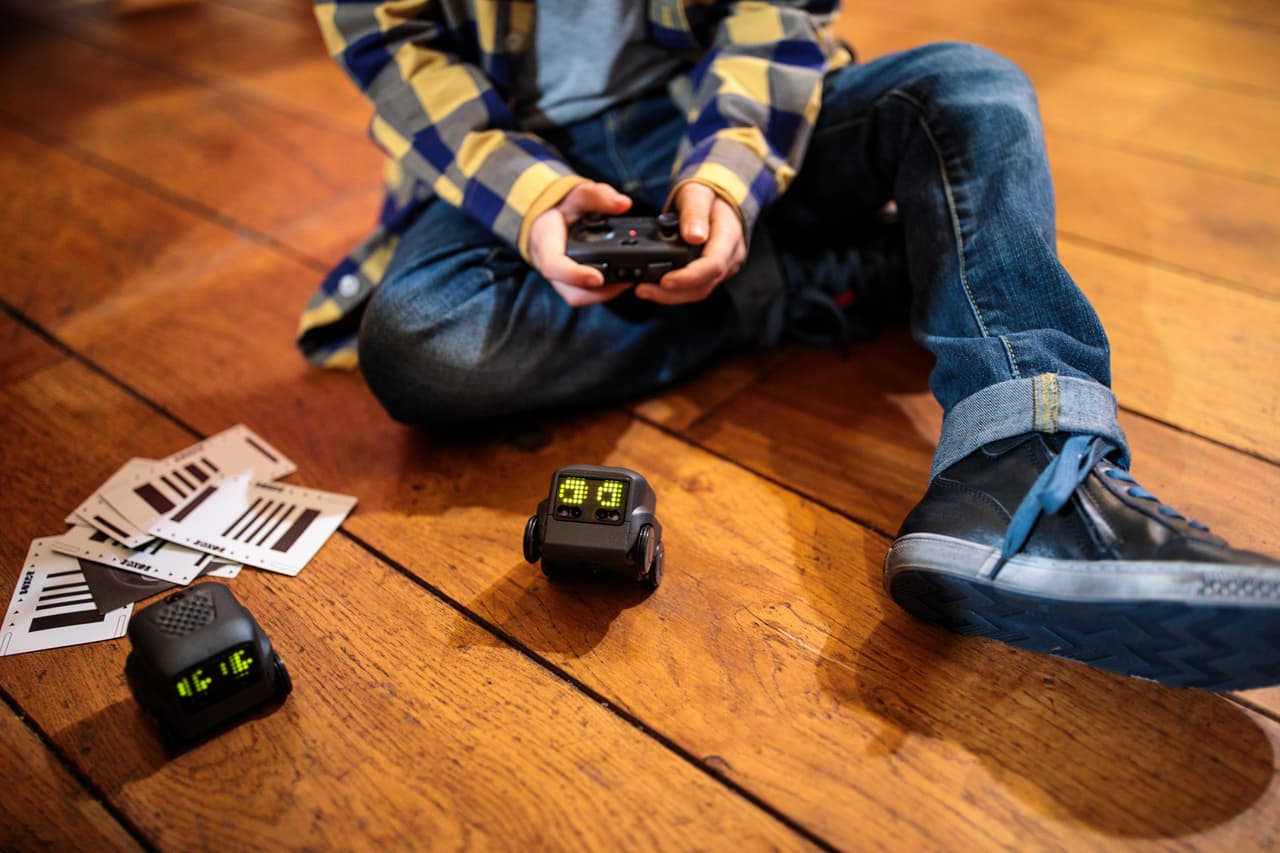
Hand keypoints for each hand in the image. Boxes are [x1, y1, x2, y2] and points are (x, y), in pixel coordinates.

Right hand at [528, 182, 631, 306]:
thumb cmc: (560, 210)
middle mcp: (549, 266)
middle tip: (629, 278)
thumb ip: (598, 196)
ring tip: (629, 279)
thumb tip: (623, 204)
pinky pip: (584, 295)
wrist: (546, 221)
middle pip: (571, 291)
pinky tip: (621, 280)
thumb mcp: (576, 194)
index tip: (598, 278)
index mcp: (546, 242)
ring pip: (579, 297)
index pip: (554, 265)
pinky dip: (604, 292)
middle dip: (601, 291)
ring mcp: (559, 279)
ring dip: (605, 293)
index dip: (575, 275)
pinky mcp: (569, 285)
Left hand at [635, 182, 745, 305]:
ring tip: (643, 290)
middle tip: (643, 289)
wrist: (717, 201)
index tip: (664, 280)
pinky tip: (654, 286)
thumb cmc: (708, 196)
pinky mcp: (711, 273)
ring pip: (698, 291)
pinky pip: (694, 288)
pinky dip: (674, 291)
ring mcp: (723, 267)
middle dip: (672, 293)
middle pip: (703, 285)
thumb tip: (694, 236)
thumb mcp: (698, 194)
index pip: (713, 266)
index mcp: (729, 236)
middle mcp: (730, 257)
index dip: (688, 277)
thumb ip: (695, 212)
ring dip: (670, 296)